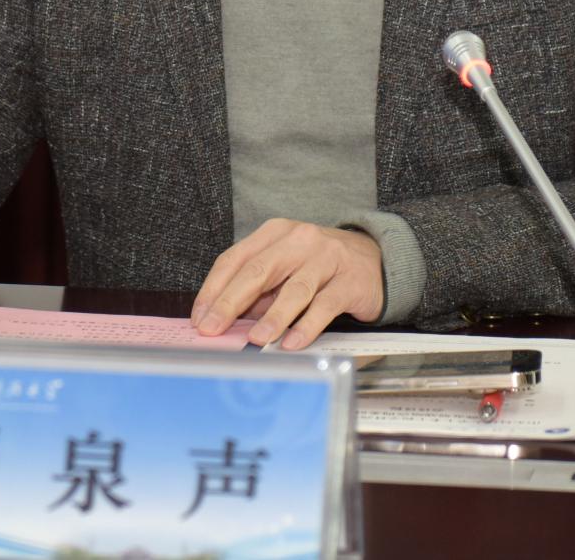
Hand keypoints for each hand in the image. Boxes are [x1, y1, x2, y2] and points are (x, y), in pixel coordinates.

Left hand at [191, 218, 383, 350]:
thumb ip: (259, 289)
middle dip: (231, 302)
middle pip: (259, 270)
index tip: (199, 317)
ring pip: (294, 289)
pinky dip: (306, 326)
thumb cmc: (319, 266)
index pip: (236, 258)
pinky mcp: (349, 280)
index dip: (214, 289)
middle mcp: (299, 239)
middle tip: (213, 329)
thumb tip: (225, 321)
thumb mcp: (285, 267)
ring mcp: (326, 258)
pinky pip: (324, 305)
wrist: (374, 258)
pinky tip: (292, 343)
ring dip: (272, 317)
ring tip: (255, 339)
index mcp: (275, 233)